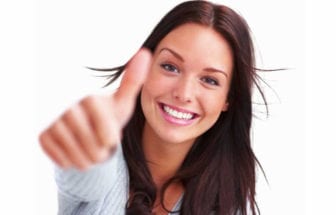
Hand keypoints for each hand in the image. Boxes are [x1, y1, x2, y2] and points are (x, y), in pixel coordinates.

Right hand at [39, 49, 151, 169]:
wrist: (86, 129)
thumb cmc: (108, 115)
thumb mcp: (122, 103)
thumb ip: (133, 81)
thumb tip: (144, 53)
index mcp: (89, 98)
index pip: (104, 128)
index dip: (110, 138)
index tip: (112, 139)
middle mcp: (67, 106)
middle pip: (91, 144)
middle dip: (101, 152)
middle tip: (102, 146)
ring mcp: (52, 121)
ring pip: (76, 156)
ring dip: (88, 160)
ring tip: (91, 151)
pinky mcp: (42, 135)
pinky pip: (62, 160)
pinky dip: (73, 161)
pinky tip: (76, 151)